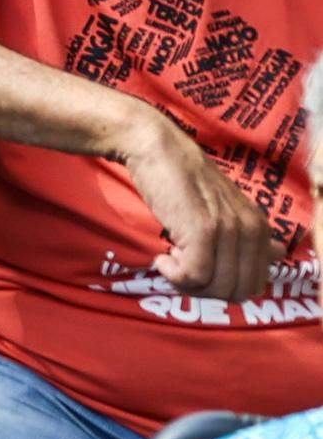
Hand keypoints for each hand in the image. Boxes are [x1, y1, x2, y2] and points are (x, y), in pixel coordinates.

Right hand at [121, 108, 278, 300]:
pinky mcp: (202, 230)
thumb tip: (281, 253)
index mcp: (260, 228)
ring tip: (170, 261)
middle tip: (182, 271)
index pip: (254, 285)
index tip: (199, 269)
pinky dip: (173, 275)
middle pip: (236, 291)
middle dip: (206, 291)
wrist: (157, 147)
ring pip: (215, 287)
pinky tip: (161, 258)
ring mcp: (228, 230)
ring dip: (187, 284)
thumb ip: (254, 233)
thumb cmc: (185, 178)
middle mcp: (251, 230)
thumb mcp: (229, 206)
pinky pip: (193, 275)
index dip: (223, 287)